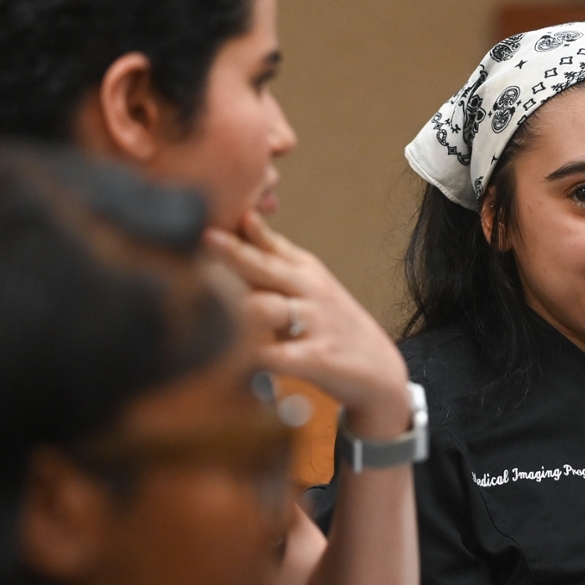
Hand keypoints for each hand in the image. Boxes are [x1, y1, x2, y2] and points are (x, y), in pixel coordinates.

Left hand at [205, 211, 410, 436]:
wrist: (379, 369)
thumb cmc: (331, 323)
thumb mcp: (310, 282)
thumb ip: (275, 254)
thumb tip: (244, 218)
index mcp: (304, 269)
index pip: (267, 243)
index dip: (238, 229)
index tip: (207, 215)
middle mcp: (310, 290)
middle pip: (265, 268)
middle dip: (234, 253)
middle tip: (205, 237)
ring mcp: (316, 323)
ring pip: (270, 308)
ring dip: (241, 308)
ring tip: (208, 306)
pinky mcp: (318, 359)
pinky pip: (278, 356)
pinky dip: (255, 357)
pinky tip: (233, 360)